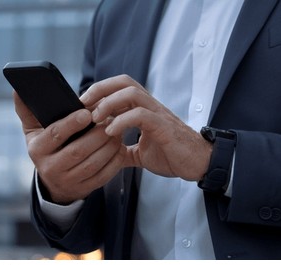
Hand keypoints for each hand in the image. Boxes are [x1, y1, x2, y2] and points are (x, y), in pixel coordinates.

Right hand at [14, 92, 126, 203]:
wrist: (53, 182)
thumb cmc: (46, 146)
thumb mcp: (33, 130)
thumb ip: (27, 109)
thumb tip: (18, 89)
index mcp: (37, 149)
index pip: (54, 134)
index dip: (71, 123)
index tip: (87, 112)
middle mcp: (50, 167)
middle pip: (78, 150)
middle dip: (97, 134)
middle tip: (111, 120)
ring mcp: (67, 180)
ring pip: (93, 163)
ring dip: (109, 146)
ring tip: (117, 131)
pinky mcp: (83, 189)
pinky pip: (103, 176)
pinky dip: (114, 161)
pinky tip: (119, 148)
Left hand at [81, 74, 211, 180]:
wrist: (199, 165)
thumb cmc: (172, 155)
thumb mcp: (140, 152)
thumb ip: (123, 148)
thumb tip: (104, 152)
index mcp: (144, 109)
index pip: (119, 87)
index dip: (99, 92)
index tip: (80, 106)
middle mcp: (150, 106)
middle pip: (123, 82)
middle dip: (100, 89)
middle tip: (82, 105)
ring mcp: (158, 114)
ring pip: (131, 93)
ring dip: (108, 103)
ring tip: (95, 119)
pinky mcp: (164, 127)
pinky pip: (141, 115)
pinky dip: (122, 121)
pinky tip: (110, 132)